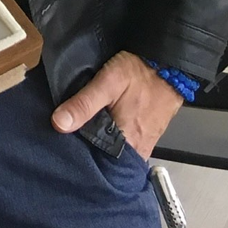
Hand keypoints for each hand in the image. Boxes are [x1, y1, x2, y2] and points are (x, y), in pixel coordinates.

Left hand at [51, 50, 183, 158]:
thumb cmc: (140, 74)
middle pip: (107, 157)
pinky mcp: (146, 132)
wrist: (168, 65)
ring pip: (115, 148)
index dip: (79, 153)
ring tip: (81, 126)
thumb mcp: (107, 83)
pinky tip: (99, 121)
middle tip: (69, 131)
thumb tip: (59, 123)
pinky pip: (125, 140)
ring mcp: (144, 141)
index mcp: (128, 143)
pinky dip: (111, 134)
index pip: (98, 163)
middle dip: (87, 146)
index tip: (63, 143)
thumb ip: (84, 104)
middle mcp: (138, 148)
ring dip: (99, 139)